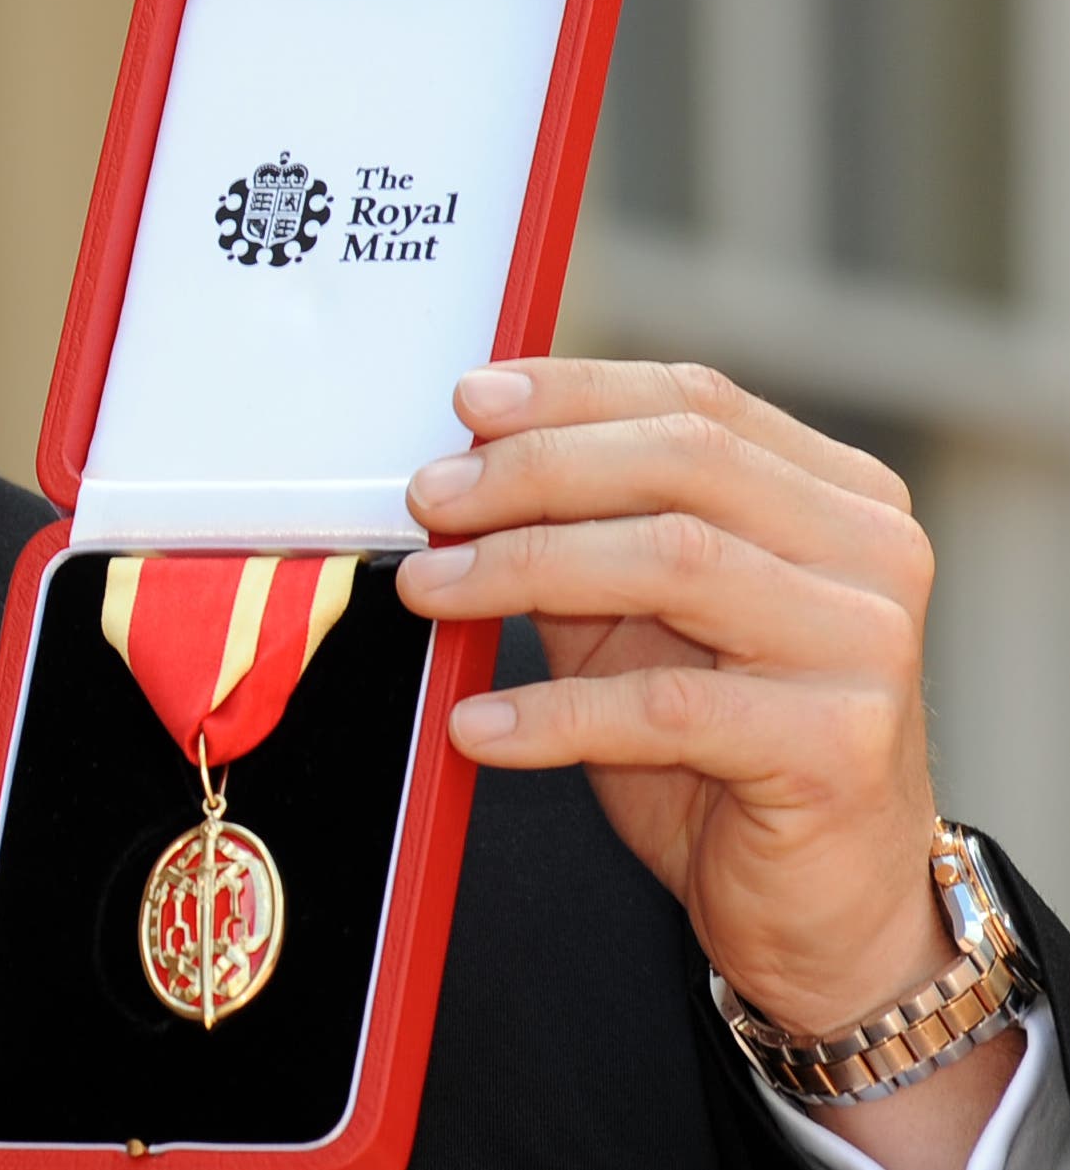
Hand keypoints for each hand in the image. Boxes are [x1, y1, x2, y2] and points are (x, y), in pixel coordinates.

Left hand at [395, 360, 1020, 1168]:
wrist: (828, 904)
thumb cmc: (728, 750)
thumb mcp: (643, 621)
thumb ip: (579, 538)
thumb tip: (460, 473)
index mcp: (835, 496)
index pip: (695, 403)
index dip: (572, 394)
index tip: (468, 403)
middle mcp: (870, 553)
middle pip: (682, 462)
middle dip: (533, 471)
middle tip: (430, 501)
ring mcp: (866, 645)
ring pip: (674, 561)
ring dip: (525, 566)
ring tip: (430, 591)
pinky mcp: (838, 745)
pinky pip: (667, 710)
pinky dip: (553, 711)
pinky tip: (478, 725)